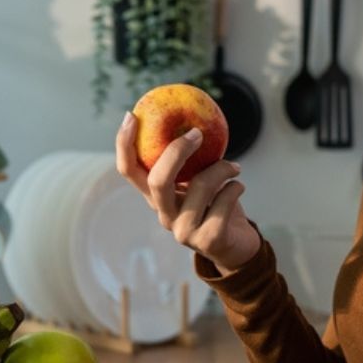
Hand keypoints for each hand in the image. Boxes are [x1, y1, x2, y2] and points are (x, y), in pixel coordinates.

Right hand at [115, 112, 260, 273]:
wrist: (238, 246)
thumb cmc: (217, 205)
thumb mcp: (199, 181)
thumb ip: (191, 160)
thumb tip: (191, 119)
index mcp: (156, 198)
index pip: (129, 171)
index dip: (124, 144)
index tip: (131, 116)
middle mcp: (164, 215)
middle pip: (157, 181)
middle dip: (176, 152)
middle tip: (197, 133)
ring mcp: (184, 231)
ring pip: (200, 186)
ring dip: (222, 169)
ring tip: (234, 167)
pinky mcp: (208, 240)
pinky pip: (223, 202)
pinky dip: (235, 188)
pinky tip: (238, 187)